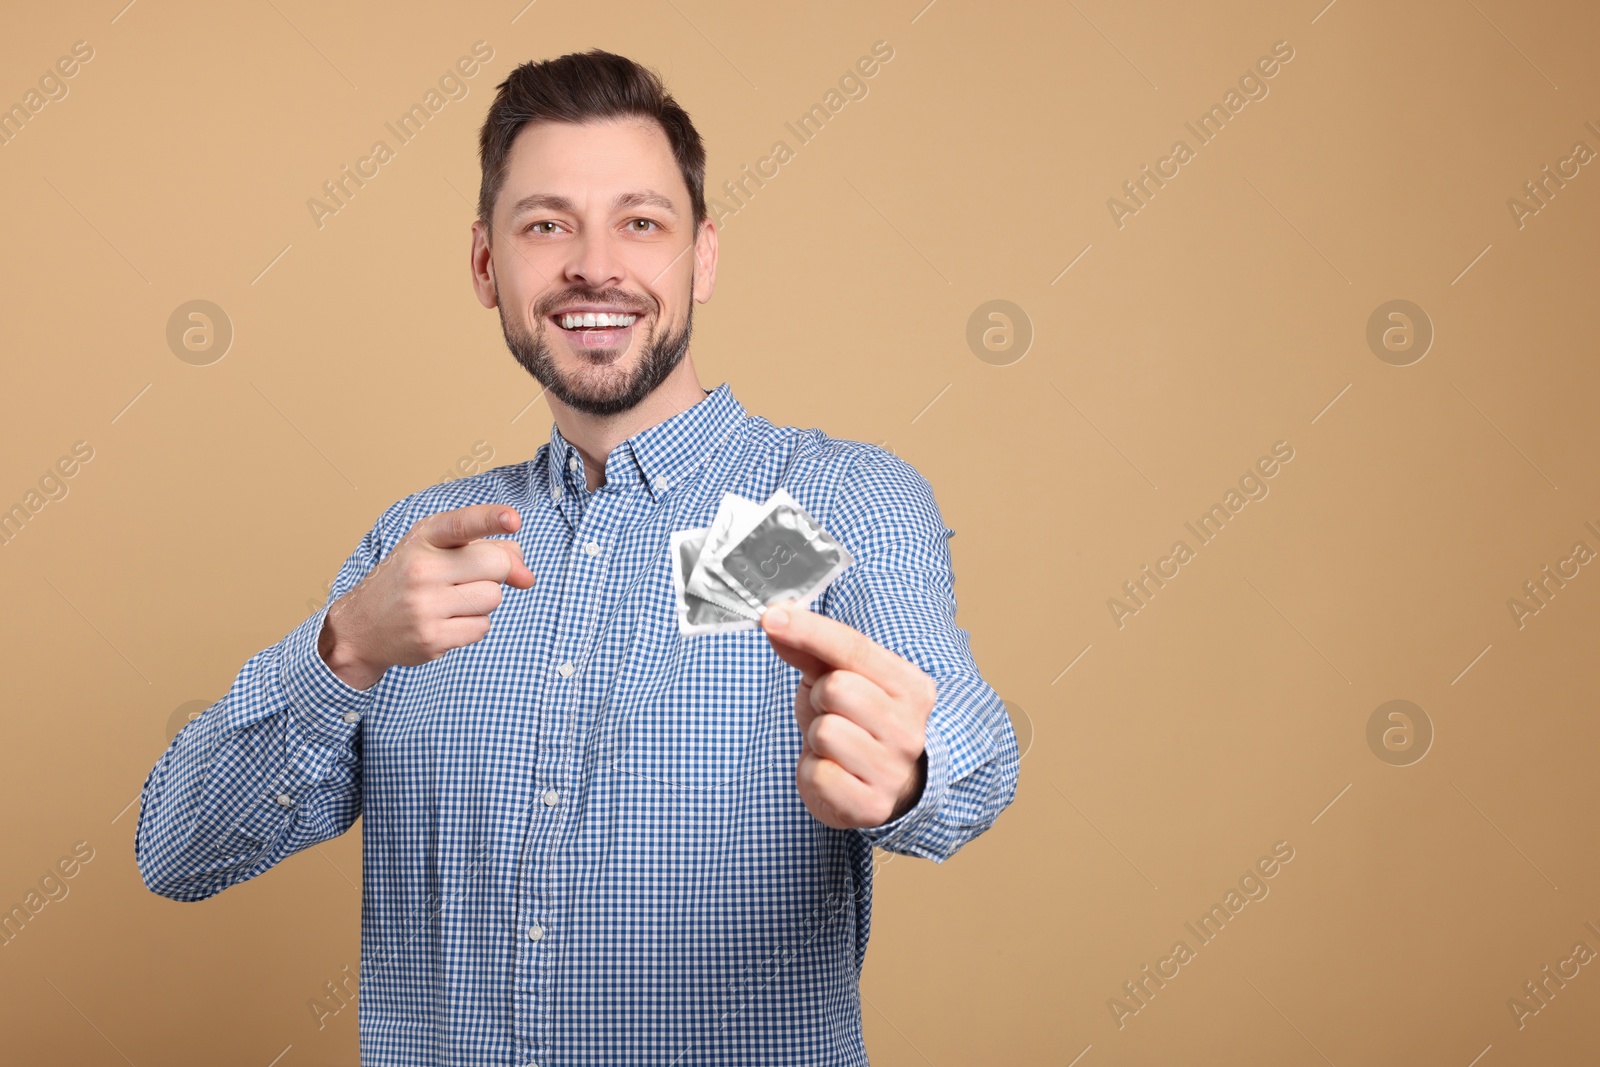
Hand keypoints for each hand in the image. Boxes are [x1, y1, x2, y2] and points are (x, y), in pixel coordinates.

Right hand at [318, 505, 534, 689]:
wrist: (361, 626)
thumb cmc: (410, 580)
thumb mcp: (438, 551)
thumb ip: (487, 549)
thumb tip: (527, 576)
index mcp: (423, 538)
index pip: (461, 524)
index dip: (491, 519)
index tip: (513, 519)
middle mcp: (421, 569)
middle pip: (496, 564)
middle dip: (498, 570)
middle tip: (471, 577)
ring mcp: (424, 606)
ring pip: (493, 597)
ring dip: (484, 600)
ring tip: (452, 600)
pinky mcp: (431, 638)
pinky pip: (482, 627)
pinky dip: (474, 625)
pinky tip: (447, 620)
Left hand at [759, 599, 935, 829]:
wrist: (879, 786)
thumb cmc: (858, 723)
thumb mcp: (836, 677)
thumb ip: (810, 647)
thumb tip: (775, 617)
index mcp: (911, 687)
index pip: (855, 647)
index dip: (808, 630)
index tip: (771, 619)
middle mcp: (911, 728)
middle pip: (837, 688)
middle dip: (820, 698)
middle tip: (830, 713)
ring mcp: (894, 770)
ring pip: (827, 732)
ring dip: (817, 739)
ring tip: (833, 746)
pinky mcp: (872, 806)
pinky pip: (820, 774)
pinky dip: (814, 772)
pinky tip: (832, 772)